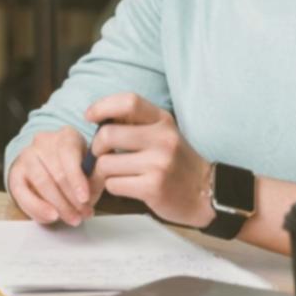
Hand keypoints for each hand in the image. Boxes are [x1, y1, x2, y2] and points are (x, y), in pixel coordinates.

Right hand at [8, 126, 97, 225]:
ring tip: (72, 218)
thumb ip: (96, 178)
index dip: (77, 178)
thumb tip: (93, 190)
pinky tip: (50, 217)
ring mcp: (26, 156)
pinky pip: (21, 192)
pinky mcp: (15, 173)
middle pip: (56, 171)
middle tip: (82, 214)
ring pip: (41, 181)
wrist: (53, 168)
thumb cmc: (77, 170)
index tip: (85, 198)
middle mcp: (43, 141)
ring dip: (58, 205)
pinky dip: (37, 208)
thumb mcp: (92, 170)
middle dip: (71, 198)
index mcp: (66, 136)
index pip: (68, 153)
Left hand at [84, 93, 213, 227]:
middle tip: (100, 155)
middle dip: (96, 147)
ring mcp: (159, 163)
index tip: (90, 116)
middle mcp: (162, 139)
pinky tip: (127, 186)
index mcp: (163, 120)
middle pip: (107, 135)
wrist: (205, 193)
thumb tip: (95, 116)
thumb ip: (135, 123)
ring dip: (104, 172)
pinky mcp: (153, 187)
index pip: (128, 102)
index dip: (102, 106)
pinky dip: (113, 187)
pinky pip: (113, 184)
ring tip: (116, 174)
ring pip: (106, 163)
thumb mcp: (161, 133)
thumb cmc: (175, 162)